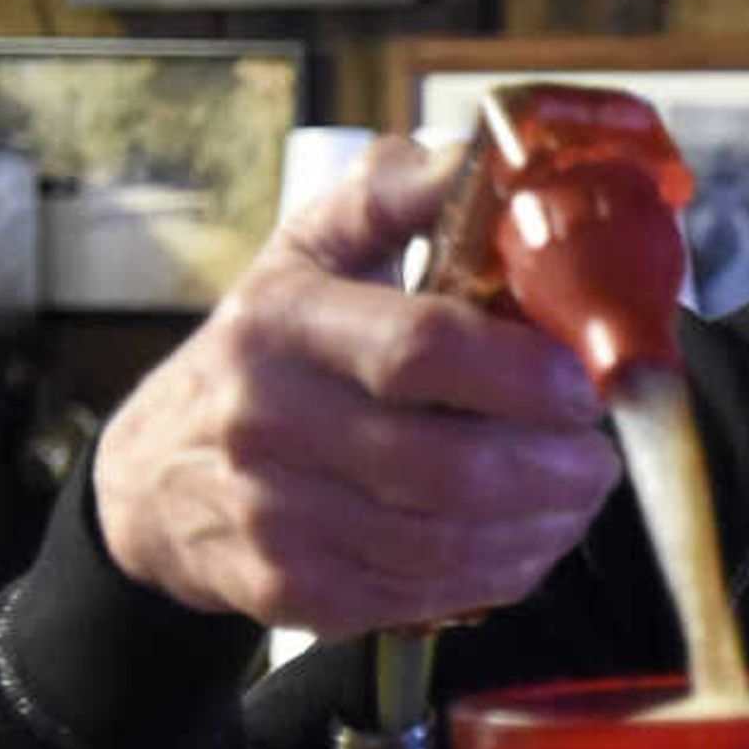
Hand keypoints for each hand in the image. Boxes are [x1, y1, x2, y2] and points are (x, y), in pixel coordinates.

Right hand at [89, 136, 619, 634]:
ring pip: (445, 544)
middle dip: (555, 468)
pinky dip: (497, 575)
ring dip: (543, 527)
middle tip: (600, 453)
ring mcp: (276, 519)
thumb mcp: (308, 254)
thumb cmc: (263, 353)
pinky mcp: (292, 592)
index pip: (422, 350)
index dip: (524, 374)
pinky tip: (526, 540)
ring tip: (578, 494)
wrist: (148, 481)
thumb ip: (393, 196)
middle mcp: (269, 424)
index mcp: (284, 326)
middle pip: (448, 468)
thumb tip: (485, 154)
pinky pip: (423, 594)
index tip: (585, 382)